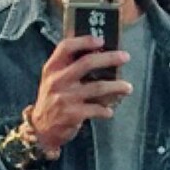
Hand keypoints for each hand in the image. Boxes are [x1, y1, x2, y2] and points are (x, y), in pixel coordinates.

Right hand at [30, 35, 131, 152]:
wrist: (41, 129)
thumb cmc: (52, 100)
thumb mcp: (52, 80)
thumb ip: (67, 67)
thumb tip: (98, 54)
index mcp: (52, 68)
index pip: (66, 47)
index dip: (84, 41)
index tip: (101, 40)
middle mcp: (58, 80)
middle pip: (87, 63)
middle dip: (109, 58)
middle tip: (125, 57)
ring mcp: (65, 98)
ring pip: (98, 87)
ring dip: (116, 87)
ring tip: (128, 87)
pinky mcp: (73, 114)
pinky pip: (96, 109)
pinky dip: (106, 110)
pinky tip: (109, 111)